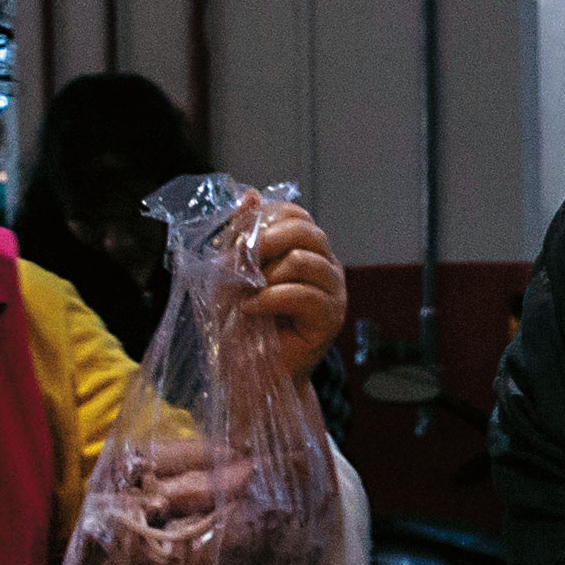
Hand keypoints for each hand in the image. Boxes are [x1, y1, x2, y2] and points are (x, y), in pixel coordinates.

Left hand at [229, 194, 348, 381]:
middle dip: (266, 240)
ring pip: (303, 260)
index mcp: (306, 250)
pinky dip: (270, 298)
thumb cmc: (241, 321)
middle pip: (306, 230)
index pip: (296, 214)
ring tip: (247, 293)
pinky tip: (251, 308)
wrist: (247, 371)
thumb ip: (239, 234)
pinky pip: (303, 294)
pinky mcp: (330, 318)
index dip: (265, 218)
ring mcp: (333, 292)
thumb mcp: (231, 271)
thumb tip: (249, 193)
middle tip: (241, 261)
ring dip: (266, 274)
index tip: (237, 239)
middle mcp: (326, 266)